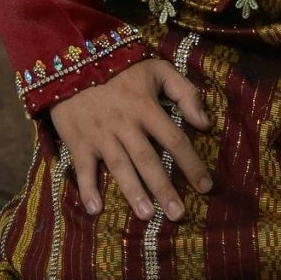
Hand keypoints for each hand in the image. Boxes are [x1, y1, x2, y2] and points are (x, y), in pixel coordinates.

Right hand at [50, 58, 211, 220]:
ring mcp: (100, 135)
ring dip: (133, 192)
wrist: (74, 63)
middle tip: (178, 215)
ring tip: (147, 216)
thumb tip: (205, 123)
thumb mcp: (159, 69)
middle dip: (164, 188)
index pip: (175, 139)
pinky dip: (87, 189)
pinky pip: (83, 169)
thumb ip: (185, 92)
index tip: (206, 187)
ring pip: (120, 167)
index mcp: (146, 107)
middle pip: (148, 160)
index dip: (192, 164)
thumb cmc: (123, 70)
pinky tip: (96, 210)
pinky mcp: (78, 142)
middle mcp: (125, 124)